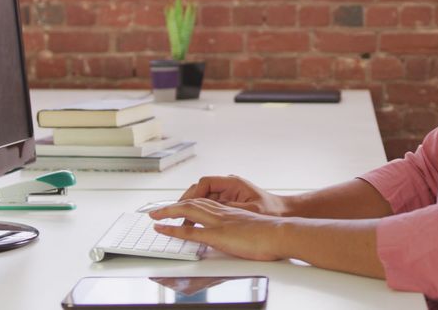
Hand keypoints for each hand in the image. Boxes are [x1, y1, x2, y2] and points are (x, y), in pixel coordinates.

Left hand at [149, 198, 284, 261]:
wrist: (282, 232)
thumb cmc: (274, 233)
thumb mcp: (254, 226)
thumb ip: (243, 227)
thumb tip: (239, 232)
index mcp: (231, 211)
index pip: (205, 202)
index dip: (190, 203)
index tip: (179, 206)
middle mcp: (223, 213)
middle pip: (193, 202)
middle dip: (174, 205)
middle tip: (158, 209)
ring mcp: (219, 222)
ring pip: (188, 210)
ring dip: (169, 211)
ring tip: (154, 215)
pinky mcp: (218, 235)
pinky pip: (190, 230)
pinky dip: (173, 228)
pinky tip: (162, 228)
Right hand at [180, 175, 291, 216]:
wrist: (285, 214)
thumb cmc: (272, 211)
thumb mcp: (249, 212)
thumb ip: (229, 210)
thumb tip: (208, 210)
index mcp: (233, 183)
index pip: (204, 183)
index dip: (192, 195)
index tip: (183, 207)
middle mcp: (229, 185)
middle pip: (200, 189)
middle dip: (185, 201)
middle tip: (172, 213)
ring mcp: (229, 193)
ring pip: (203, 197)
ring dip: (191, 207)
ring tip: (180, 220)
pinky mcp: (230, 202)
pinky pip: (209, 204)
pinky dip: (200, 212)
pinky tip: (193, 222)